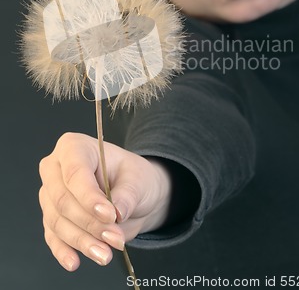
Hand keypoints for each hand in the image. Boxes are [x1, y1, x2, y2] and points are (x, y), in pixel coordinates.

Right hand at [39, 132, 171, 270]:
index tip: (110, 215)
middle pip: (62, 199)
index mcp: (74, 147)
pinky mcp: (52, 217)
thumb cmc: (132, 177)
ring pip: (57, 221)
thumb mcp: (138, 179)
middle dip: (89, 222)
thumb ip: (127, 194)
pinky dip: (63, 251)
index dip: (89, 197)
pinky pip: (52, 236)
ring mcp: (50, 193)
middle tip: (115, 238)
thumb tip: (117, 212)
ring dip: (82, 241)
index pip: (74, 173)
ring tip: (106, 254)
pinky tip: (75, 261)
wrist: (132, 194)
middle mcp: (56, 168)